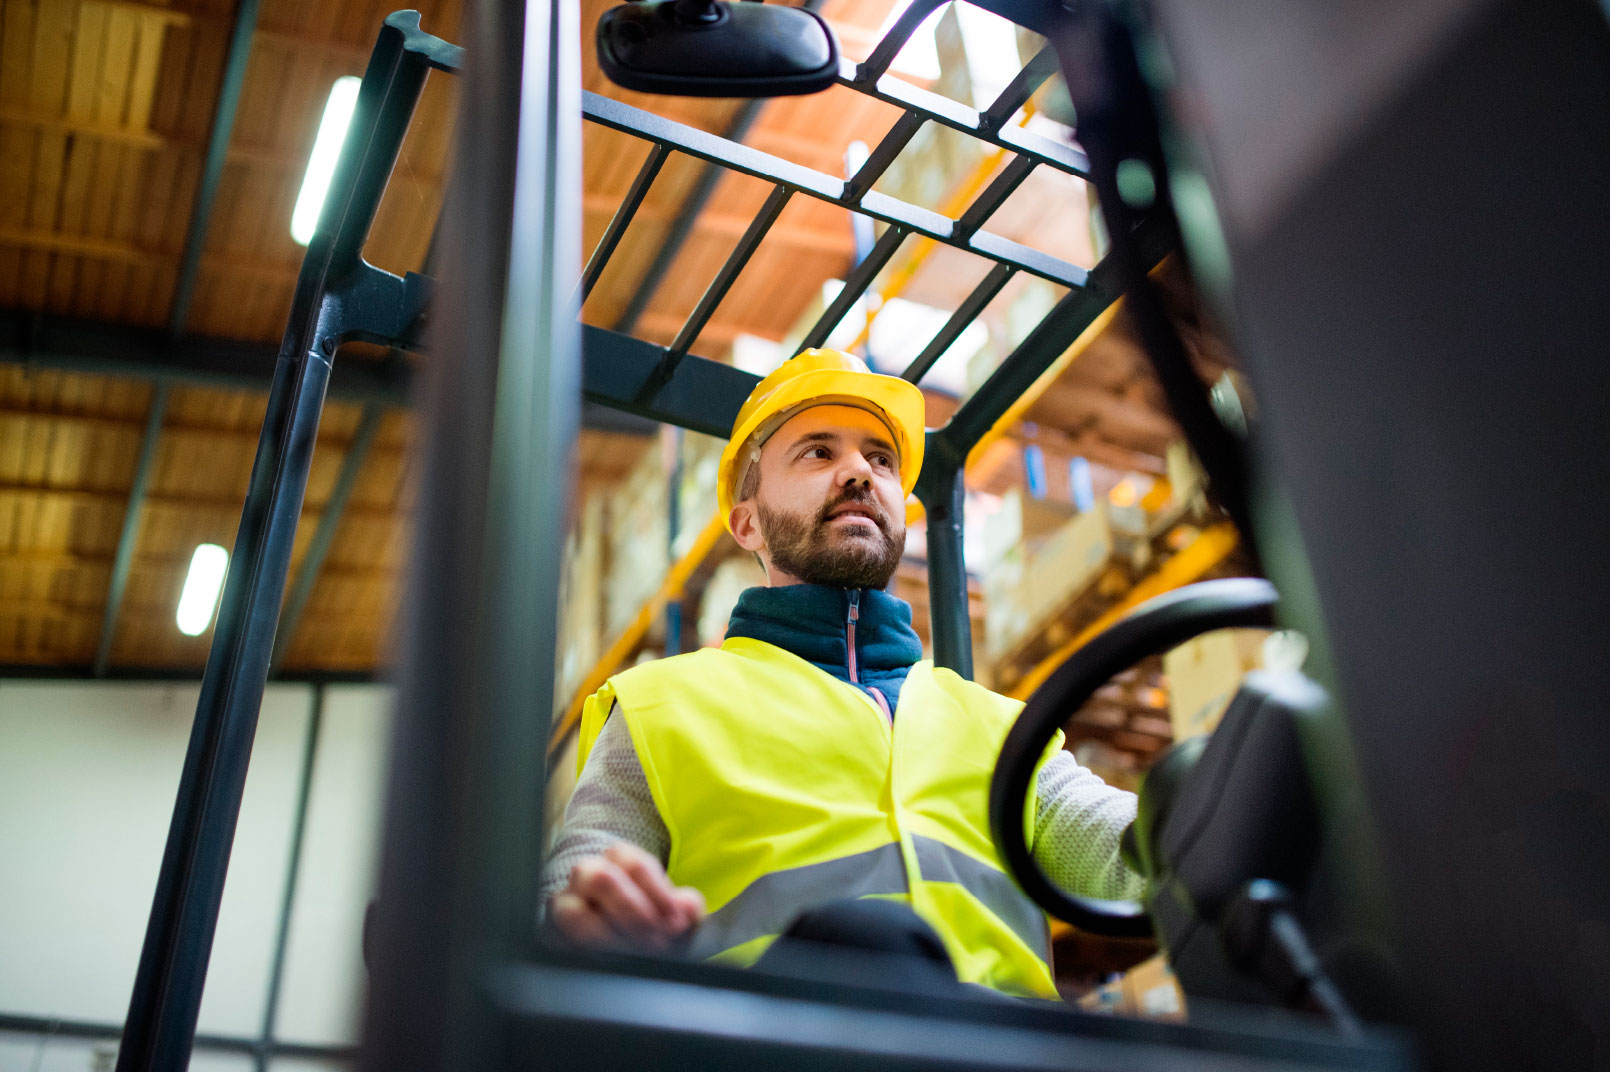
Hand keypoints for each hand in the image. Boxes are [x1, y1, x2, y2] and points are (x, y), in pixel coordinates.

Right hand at [549, 842, 705, 948]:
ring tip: (634, 958)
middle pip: (601, 878)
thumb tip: (688, 908)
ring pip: (573, 913)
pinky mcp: (550, 935)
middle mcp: (587, 875)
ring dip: (608, 939)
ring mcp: (564, 904)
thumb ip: (687, 909)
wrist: (622, 945)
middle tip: (657, 943)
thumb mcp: (674, 915)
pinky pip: (559, 944)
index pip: (635, 865)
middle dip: (632, 913)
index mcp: (619, 860)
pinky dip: (587, 957)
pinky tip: (611, 967)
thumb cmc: (652, 925)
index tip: (677, 924)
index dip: (659, 895)